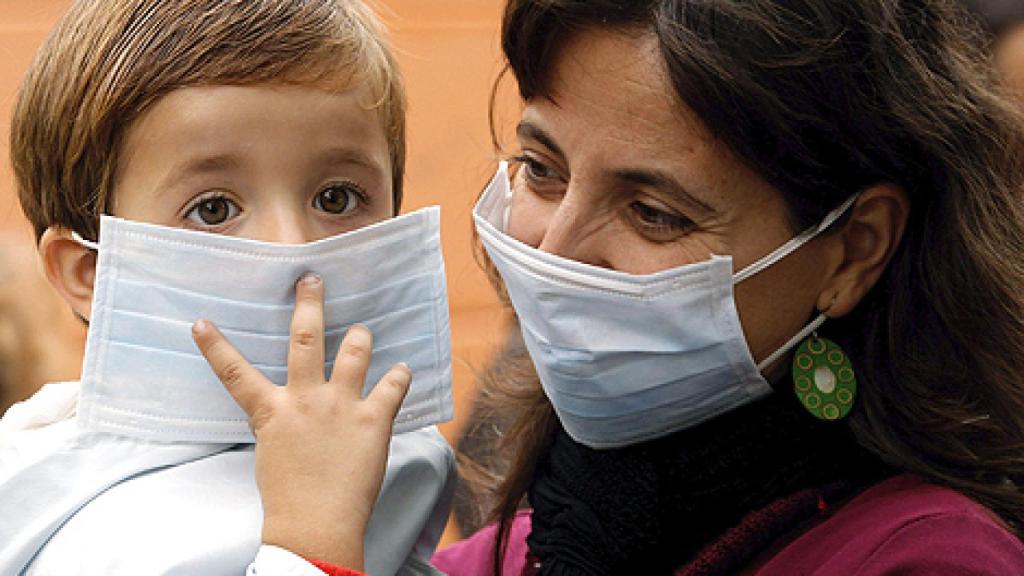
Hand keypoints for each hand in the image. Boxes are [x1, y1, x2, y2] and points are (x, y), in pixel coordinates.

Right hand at [191, 273, 410, 568]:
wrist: (315, 526)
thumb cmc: (289, 498)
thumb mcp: (273, 453)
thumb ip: (280, 423)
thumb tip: (284, 410)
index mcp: (272, 412)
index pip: (235, 373)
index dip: (215, 346)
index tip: (200, 321)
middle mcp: (306, 399)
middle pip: (305, 339)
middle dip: (309, 304)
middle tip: (312, 279)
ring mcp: (341, 405)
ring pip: (354, 351)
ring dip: (360, 336)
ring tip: (362, 330)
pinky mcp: (373, 419)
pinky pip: (392, 385)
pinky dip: (399, 375)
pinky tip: (402, 370)